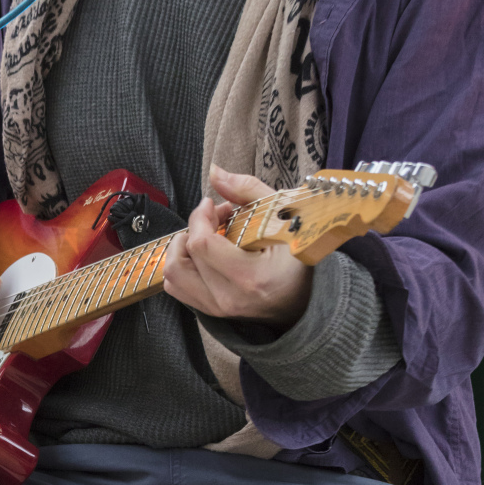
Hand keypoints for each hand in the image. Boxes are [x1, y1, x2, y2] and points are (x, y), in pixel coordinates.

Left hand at [163, 164, 310, 330]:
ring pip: (173, 277)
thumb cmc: (301, 254)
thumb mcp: (283, 215)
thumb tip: (214, 172)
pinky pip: (179, 288)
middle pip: (182, 260)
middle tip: (213, 219)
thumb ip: (247, 190)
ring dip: (182, 250)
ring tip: (204, 236)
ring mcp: (220, 309)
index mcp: (251, 278)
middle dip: (192, 229)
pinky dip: (184, 265)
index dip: (200, 217)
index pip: (201, 245)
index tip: (213, 205)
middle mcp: (230, 299)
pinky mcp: (214, 311)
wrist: (309, 294)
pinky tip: (202, 253)